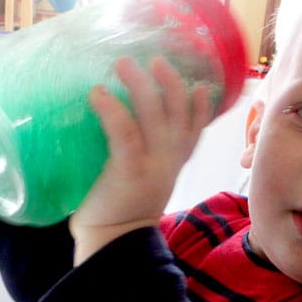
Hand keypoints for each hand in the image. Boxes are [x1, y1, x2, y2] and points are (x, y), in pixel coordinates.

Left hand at [70, 56, 212, 264]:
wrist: (112, 242)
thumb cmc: (121, 206)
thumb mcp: (146, 178)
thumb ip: (146, 153)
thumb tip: (122, 114)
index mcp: (174, 163)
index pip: (196, 131)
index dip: (202, 106)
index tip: (200, 83)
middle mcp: (170, 162)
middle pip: (179, 115)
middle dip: (171, 83)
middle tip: (155, 59)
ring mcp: (152, 166)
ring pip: (156, 117)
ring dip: (142, 86)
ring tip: (123, 63)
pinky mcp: (129, 172)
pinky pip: (125, 134)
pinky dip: (113, 110)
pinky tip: (99, 93)